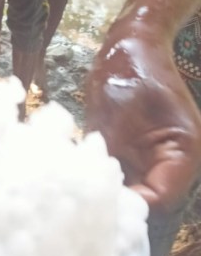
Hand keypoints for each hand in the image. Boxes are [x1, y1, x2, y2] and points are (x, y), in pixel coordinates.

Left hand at [85, 21, 200, 217]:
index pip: (160, 198)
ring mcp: (152, 158)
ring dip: (104, 195)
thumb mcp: (116, 113)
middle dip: (116, 207)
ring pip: (130, 191)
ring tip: (71, 200)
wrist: (130, 45)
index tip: (95, 210)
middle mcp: (172, 161)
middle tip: (76, 210)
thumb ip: (109, 154)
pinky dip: (97, 180)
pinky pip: (116, 176)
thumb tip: (93, 190)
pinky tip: (71, 183)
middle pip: (147, 201)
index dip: (130, 208)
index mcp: (184, 152)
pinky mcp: (131, 153)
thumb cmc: (130, 71)